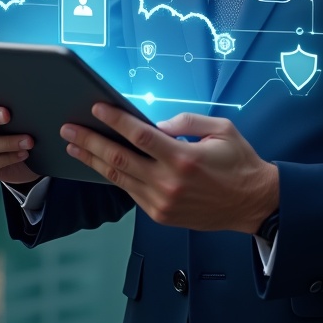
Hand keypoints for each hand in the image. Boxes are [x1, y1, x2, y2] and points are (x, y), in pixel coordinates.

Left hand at [61, 106, 278, 233]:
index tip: (97, 108)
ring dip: (93, 161)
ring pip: (119, 178)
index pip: (140, 135)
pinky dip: (113, 177)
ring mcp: (162, 202)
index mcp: (184, 158)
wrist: (253, 203)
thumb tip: (156, 124)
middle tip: (69, 129)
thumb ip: (186, 121)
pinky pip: (130, 192)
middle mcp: (169, 182)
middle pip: (119, 158)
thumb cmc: (239, 163)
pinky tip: (99, 165)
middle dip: (90, 141)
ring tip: (74, 146)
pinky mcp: (160, 215)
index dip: (115, 120)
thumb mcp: (220, 130)